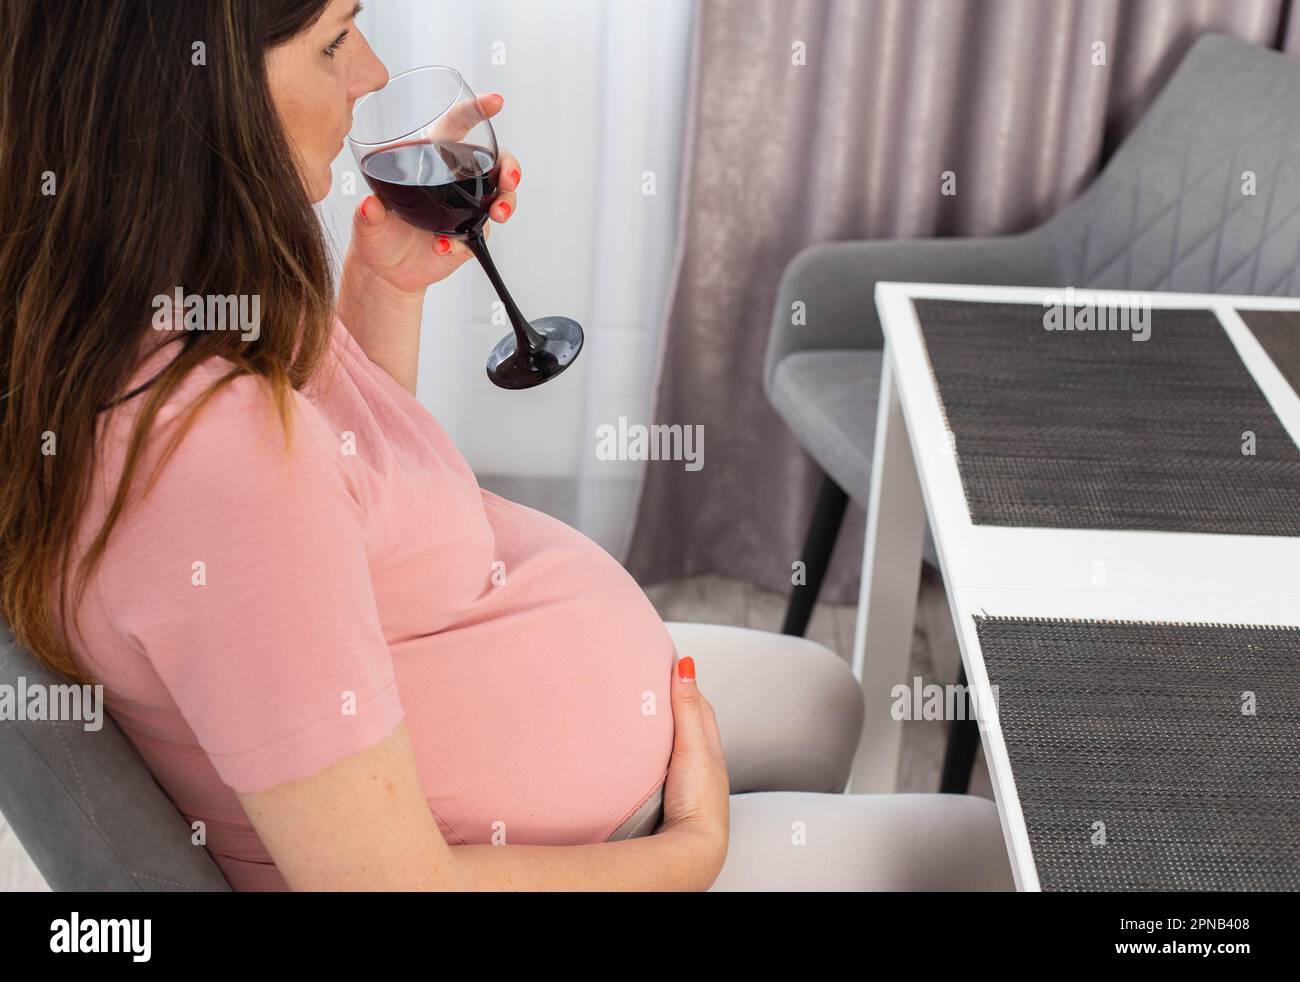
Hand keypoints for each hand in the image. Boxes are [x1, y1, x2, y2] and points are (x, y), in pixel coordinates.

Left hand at [346, 92, 521, 296]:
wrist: (386, 271)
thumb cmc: (377, 234)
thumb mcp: (367, 220)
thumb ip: (369, 213)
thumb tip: (369, 205)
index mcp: (432, 159)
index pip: (459, 126)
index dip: (478, 111)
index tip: (496, 101)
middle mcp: (455, 180)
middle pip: (494, 162)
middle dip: (509, 167)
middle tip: (509, 179)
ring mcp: (467, 208)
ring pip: (500, 197)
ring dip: (505, 203)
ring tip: (496, 215)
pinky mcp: (470, 235)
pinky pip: (481, 234)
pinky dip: (465, 242)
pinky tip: (444, 247)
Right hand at [656, 654, 728, 887]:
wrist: (693, 848)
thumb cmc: (699, 799)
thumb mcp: (692, 745)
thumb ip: (686, 707)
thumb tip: (686, 663)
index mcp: (710, 744)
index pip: (699, 704)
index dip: (685, 683)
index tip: (668, 664)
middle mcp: (702, 761)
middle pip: (690, 724)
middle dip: (674, 705)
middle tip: (652, 686)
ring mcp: (689, 781)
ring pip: (677, 747)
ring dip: (664, 733)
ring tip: (642, 719)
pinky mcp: (674, 798)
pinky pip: (664, 767)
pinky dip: (654, 756)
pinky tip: (640, 760)